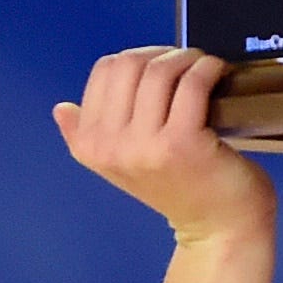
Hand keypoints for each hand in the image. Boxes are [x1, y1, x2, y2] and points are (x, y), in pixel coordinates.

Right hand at [53, 48, 272, 246]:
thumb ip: (88, 136)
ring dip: (188, 58)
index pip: (105, 71)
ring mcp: (144, 145)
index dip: (138, 57)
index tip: (163, 64)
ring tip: (206, 66)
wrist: (219, 229)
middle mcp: (110, 146)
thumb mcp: (121, 166)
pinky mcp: (182, 142)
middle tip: (189, 63)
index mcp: (89, 145)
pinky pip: (191, 83)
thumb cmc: (181, 191)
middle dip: (163, 54)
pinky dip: (207, 69)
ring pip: (159, 71)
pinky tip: (218, 72)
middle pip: (129, 65)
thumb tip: (63, 108)